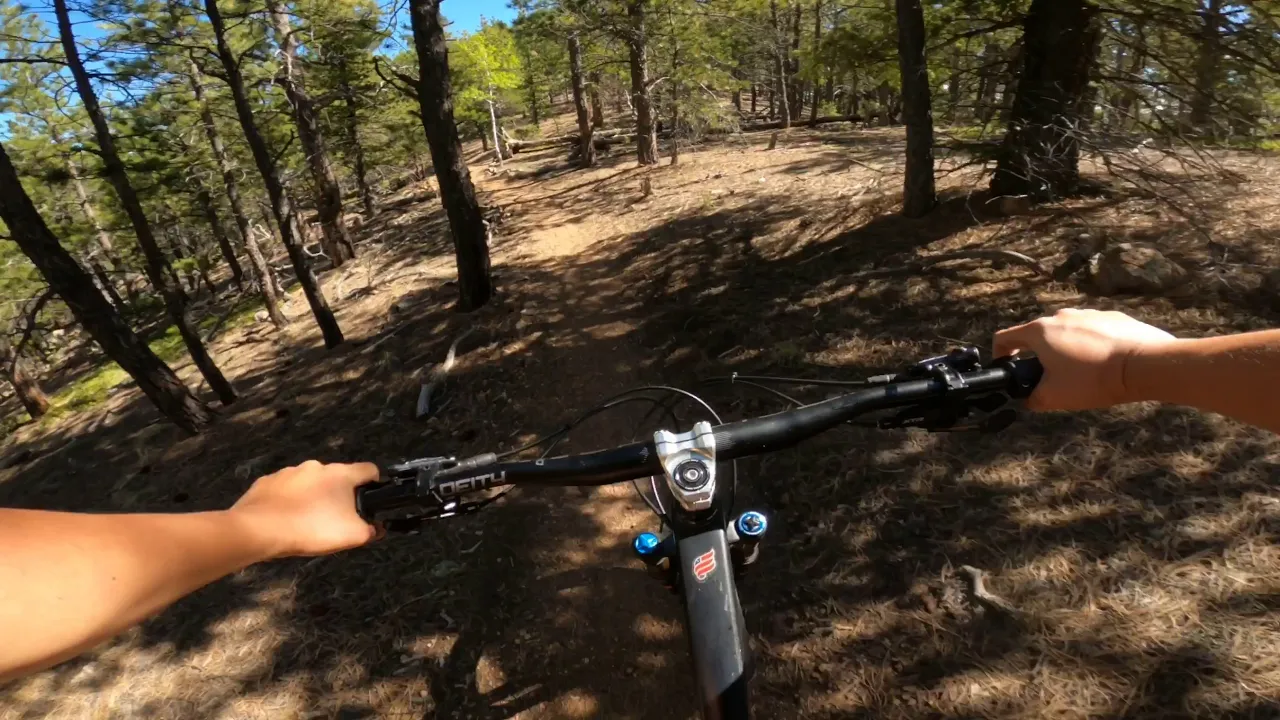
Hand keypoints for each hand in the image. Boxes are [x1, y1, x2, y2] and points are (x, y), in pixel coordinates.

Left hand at [229, 460, 380, 558]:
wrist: (258, 530)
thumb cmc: (310, 528)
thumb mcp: (351, 536)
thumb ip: (370, 530)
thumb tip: (376, 527)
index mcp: (341, 474)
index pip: (369, 470)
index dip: (375, 484)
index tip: (371, 501)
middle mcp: (316, 466)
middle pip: (337, 478)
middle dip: (338, 495)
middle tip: (334, 519)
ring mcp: (288, 471)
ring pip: (309, 483)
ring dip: (312, 497)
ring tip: (305, 522)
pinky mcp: (266, 481)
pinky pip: (284, 489)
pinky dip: (288, 501)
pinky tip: (284, 519)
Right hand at [992, 308, 1175, 410]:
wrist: (1144, 365)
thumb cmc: (1093, 379)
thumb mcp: (1055, 397)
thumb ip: (1033, 399)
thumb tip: (1028, 399)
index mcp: (1040, 332)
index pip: (1005, 337)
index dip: (1000, 354)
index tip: (1007, 367)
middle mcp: (1061, 316)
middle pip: (1039, 335)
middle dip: (1039, 356)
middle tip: (1052, 379)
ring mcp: (1089, 313)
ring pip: (1067, 332)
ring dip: (1067, 349)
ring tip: (1084, 373)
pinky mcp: (1113, 317)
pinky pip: (1093, 331)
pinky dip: (1092, 345)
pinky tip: (1105, 363)